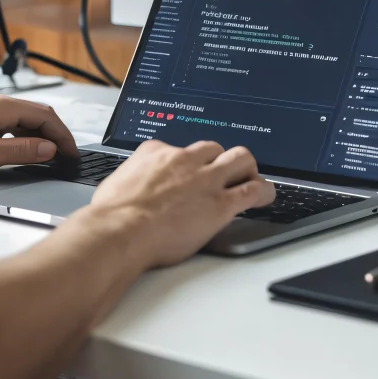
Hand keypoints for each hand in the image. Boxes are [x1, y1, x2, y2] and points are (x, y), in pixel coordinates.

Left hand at [0, 94, 78, 181]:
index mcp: (0, 106)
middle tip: (66, 156)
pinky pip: (10, 127)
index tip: (71, 154)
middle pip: (37, 116)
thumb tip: (49, 149)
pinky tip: (24, 152)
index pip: (45, 116)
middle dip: (55, 135)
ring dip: (40, 137)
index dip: (62, 136)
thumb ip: (21, 151)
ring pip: (24, 121)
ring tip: (49, 157)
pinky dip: (24, 138)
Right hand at [88, 140, 274, 266]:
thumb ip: (130, 179)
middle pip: (213, 147)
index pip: (177, 148)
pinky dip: (263, 191)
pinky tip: (266, 195)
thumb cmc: (111, 215)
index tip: (187, 171)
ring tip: (249, 177)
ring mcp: (205, 180)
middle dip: (220, 158)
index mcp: (156, 152)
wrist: (119, 231)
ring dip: (246, 167)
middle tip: (222, 173)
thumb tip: (127, 187)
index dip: (185, 162)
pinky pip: (252, 190)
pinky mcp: (220, 203)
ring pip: (240, 158)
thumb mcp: (115, 183)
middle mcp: (184, 160)